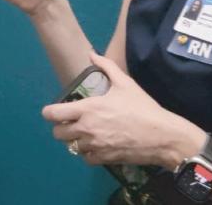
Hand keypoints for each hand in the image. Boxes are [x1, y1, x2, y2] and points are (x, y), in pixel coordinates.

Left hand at [41, 52, 204, 167]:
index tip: (54, 111)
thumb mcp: (125, 83)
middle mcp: (86, 128)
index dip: (50, 113)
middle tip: (71, 122)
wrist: (161, 135)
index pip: (54, 114)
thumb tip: (91, 54)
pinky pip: (86, 158)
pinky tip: (96, 145)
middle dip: (61, 128)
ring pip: (72, 147)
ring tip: (86, 133)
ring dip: (76, 140)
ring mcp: (94, 145)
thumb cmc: (142, 107)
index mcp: (88, 109)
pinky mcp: (104, 159)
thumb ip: (106, 66)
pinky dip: (88, 153)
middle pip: (58, 134)